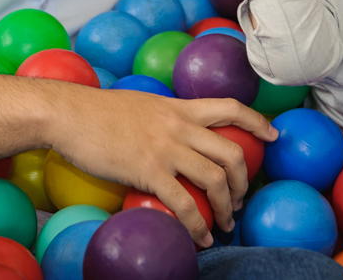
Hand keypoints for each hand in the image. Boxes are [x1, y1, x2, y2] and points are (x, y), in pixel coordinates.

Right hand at [45, 86, 276, 247]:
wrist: (69, 113)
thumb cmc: (98, 111)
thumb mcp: (142, 104)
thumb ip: (164, 117)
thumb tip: (173, 135)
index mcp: (179, 107)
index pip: (230, 108)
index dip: (258, 122)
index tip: (273, 135)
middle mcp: (179, 125)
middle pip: (233, 151)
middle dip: (245, 181)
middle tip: (241, 198)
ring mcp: (166, 148)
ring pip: (216, 179)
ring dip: (227, 208)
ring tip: (225, 224)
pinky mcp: (148, 170)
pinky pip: (183, 203)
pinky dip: (197, 225)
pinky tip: (200, 237)